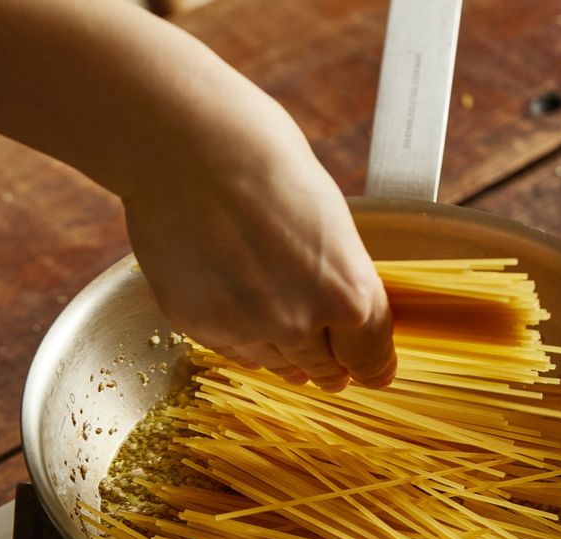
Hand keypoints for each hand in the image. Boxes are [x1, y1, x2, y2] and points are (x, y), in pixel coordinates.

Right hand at [124, 75, 395, 391]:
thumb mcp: (332, 223)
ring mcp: (246, 329)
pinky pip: (234, 350)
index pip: (371, 359)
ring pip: (278, 364)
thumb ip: (341, 282)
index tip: (372, 372)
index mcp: (348, 295)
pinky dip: (243, 336)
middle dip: (331, 365)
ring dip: (285, 350)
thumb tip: (341, 318)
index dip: (373, 367)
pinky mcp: (199, 326)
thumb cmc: (267, 163)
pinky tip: (239, 302)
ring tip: (276, 315)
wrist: (187, 143)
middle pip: (326, 371)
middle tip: (329, 365)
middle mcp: (300, 323)